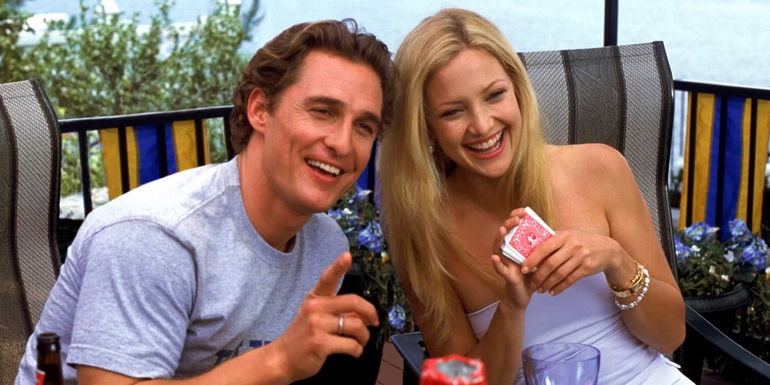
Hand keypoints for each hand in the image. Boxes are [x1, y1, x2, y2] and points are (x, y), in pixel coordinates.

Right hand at [274, 252, 378, 381]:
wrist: (282, 358)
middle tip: (374, 322)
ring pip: (356, 325)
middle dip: (370, 312)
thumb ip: (338, 311)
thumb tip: (363, 314)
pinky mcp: (321, 344)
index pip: (327, 278)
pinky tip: (354, 351)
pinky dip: (357, 350)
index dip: (338, 266)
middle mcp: (315, 308)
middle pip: (353, 302)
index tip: (348, 256)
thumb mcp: (317, 317)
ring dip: (364, 336)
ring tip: (361, 341)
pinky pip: (351, 345)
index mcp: (315, 298)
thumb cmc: (303, 336)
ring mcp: (317, 325)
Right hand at [491, 209, 533, 308]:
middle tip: (516, 218)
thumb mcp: (538, 257)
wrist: (526, 294)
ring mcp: (505, 262)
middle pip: (504, 233)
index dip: (516, 216)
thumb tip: (552, 231)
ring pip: (498, 247)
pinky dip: (496, 263)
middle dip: (509, 223)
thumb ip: (540, 246)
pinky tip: (495, 257)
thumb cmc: (532, 274)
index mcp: (515, 244)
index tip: (524, 210)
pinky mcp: (506, 275)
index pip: (513, 226)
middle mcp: (507, 250)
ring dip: (499, 238)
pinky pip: (499, 268)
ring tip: (503, 230)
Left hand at [521, 230, 624, 295]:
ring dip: (548, 283)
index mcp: (564, 235)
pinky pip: (570, 280)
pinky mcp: (587, 268)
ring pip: (560, 274)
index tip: (524, 269)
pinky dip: (559, 287)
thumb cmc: (582, 242)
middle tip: (532, 283)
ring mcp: (581, 257)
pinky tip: (552, 291)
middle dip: (539, 275)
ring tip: (540, 289)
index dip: (532, 260)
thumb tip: (530, 249)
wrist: (608, 249)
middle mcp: (572, 245)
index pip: (544, 248)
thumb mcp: (569, 236)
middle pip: (550, 263)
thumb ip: (552, 241)